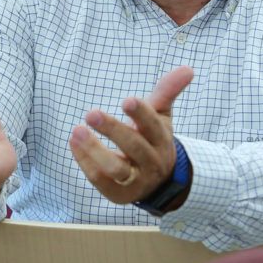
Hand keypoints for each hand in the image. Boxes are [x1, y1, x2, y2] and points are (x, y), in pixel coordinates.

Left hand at [68, 66, 193, 204]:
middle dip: (113, 130)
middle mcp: (152, 162)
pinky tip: (74, 144)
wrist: (157, 181)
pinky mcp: (119, 194)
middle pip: (134, 146)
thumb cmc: (153, 139)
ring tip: (76, 131)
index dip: (142, 114)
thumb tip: (188, 68)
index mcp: (162, 139)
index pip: (154, 126)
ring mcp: (136, 180)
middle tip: (91, 113)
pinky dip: (85, 162)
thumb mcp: (161, 115)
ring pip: (116, 168)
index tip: (127, 100)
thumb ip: (168, 91)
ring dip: (94, 150)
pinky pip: (100, 180)